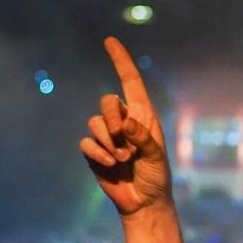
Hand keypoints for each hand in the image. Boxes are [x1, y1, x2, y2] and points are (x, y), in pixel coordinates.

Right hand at [79, 37, 171, 215]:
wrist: (143, 201)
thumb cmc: (156, 177)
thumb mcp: (156, 158)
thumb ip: (143, 139)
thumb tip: (126, 122)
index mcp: (143, 117)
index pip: (130, 82)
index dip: (120, 61)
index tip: (109, 40)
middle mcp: (124, 122)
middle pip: (107, 101)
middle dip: (111, 118)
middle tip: (124, 142)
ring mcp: (107, 136)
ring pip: (94, 122)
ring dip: (108, 142)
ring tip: (123, 160)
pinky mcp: (94, 151)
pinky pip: (86, 142)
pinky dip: (97, 153)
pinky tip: (109, 165)